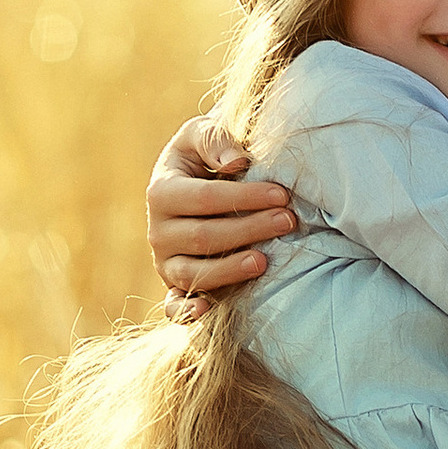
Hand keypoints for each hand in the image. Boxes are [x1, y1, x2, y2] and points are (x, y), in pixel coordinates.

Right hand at [147, 115, 296, 300]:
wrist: (193, 183)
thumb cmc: (202, 156)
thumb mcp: (200, 135)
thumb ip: (214, 139)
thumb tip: (235, 161)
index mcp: (161, 191)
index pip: (204, 198)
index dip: (244, 197)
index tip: (281, 194)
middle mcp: (158, 231)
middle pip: (204, 237)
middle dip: (249, 230)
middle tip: (289, 221)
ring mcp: (164, 262)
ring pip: (193, 273)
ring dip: (230, 269)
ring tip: (265, 262)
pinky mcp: (174, 286)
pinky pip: (174, 305)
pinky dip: (186, 312)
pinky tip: (206, 312)